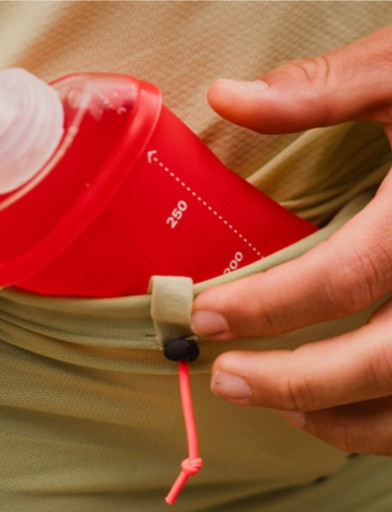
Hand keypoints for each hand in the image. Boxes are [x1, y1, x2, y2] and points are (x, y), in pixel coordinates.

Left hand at [192, 26, 391, 454]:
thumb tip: (225, 95)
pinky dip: (382, 417)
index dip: (264, 307)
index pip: (338, 281)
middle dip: (293, 381)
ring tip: (276, 405)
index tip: (203, 316)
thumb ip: (320, 93)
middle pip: (379, 361)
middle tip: (226, 381)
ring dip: (341, 414)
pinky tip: (339, 407)